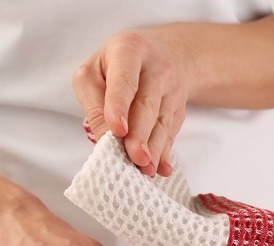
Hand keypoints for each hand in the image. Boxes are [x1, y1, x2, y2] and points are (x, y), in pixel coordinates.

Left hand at [73, 27, 191, 176]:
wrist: (164, 52)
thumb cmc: (117, 64)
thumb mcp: (96, 70)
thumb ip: (94, 102)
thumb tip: (103, 139)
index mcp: (128, 50)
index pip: (124, 79)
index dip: (119, 105)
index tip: (117, 130)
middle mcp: (156, 68)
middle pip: (147, 105)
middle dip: (140, 134)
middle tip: (135, 157)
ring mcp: (172, 89)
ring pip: (162, 122)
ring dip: (153, 148)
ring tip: (145, 168)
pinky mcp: (179, 108)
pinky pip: (171, 132)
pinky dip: (165, 152)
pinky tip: (162, 168)